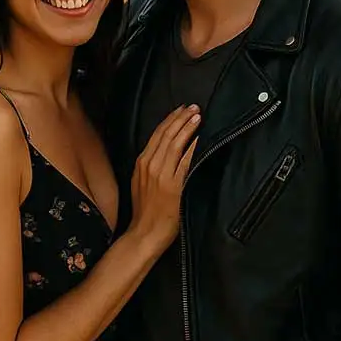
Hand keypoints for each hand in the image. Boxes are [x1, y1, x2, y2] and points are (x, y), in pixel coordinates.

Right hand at [129, 104, 199, 249]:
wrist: (144, 233)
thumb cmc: (145, 212)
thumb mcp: (141, 183)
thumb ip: (151, 167)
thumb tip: (166, 153)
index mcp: (141, 163)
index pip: (158, 135)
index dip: (171, 120)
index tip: (181, 110)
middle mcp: (149, 165)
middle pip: (167, 134)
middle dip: (181, 118)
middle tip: (194, 107)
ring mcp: (161, 174)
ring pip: (175, 143)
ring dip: (187, 127)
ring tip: (198, 116)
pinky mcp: (173, 185)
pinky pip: (185, 161)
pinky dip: (192, 147)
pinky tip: (200, 138)